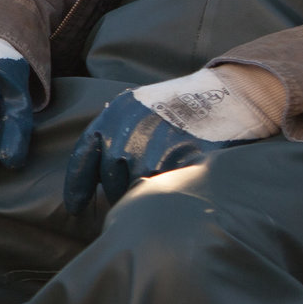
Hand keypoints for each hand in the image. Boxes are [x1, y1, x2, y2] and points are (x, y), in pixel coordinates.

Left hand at [62, 67, 281, 218]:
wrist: (227, 96)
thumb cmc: (182, 106)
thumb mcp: (138, 108)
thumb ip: (114, 133)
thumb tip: (96, 168)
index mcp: (113, 117)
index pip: (83, 159)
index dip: (77, 187)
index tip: (75, 206)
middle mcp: (127, 135)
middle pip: (111, 182)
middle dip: (122, 187)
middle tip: (143, 180)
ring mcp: (152, 152)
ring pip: (135, 191)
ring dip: (145, 192)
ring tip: (165, 176)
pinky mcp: (177, 167)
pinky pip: (161, 194)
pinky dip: (167, 195)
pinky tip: (177, 184)